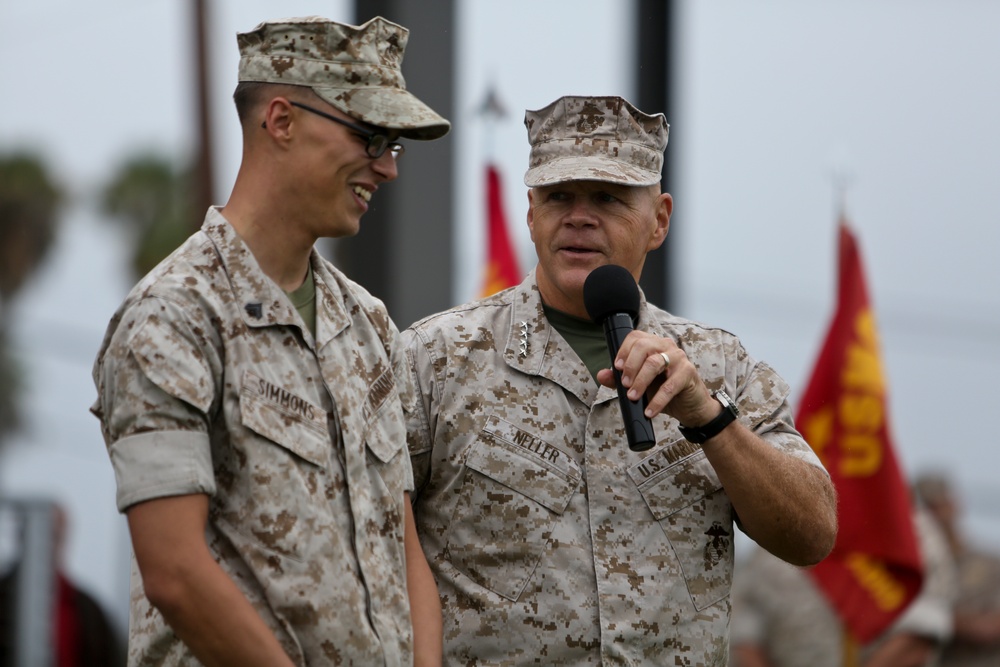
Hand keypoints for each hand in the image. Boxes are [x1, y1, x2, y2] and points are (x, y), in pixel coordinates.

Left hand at [595, 330, 720, 425]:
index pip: (635, 337)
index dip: (623, 351)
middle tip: (625, 385)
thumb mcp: (639, 385)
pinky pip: (670, 385)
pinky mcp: (688, 372)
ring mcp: (679, 357)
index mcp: (653, 344)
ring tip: (633, 397)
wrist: (690, 406)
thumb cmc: (663, 390)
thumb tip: (601, 375)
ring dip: (640, 382)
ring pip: (655, 363)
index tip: (616, 368)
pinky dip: (657, 400)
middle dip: (630, 367)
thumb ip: (619, 380)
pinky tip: (650, 411)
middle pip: (643, 347)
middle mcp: (666, 346)